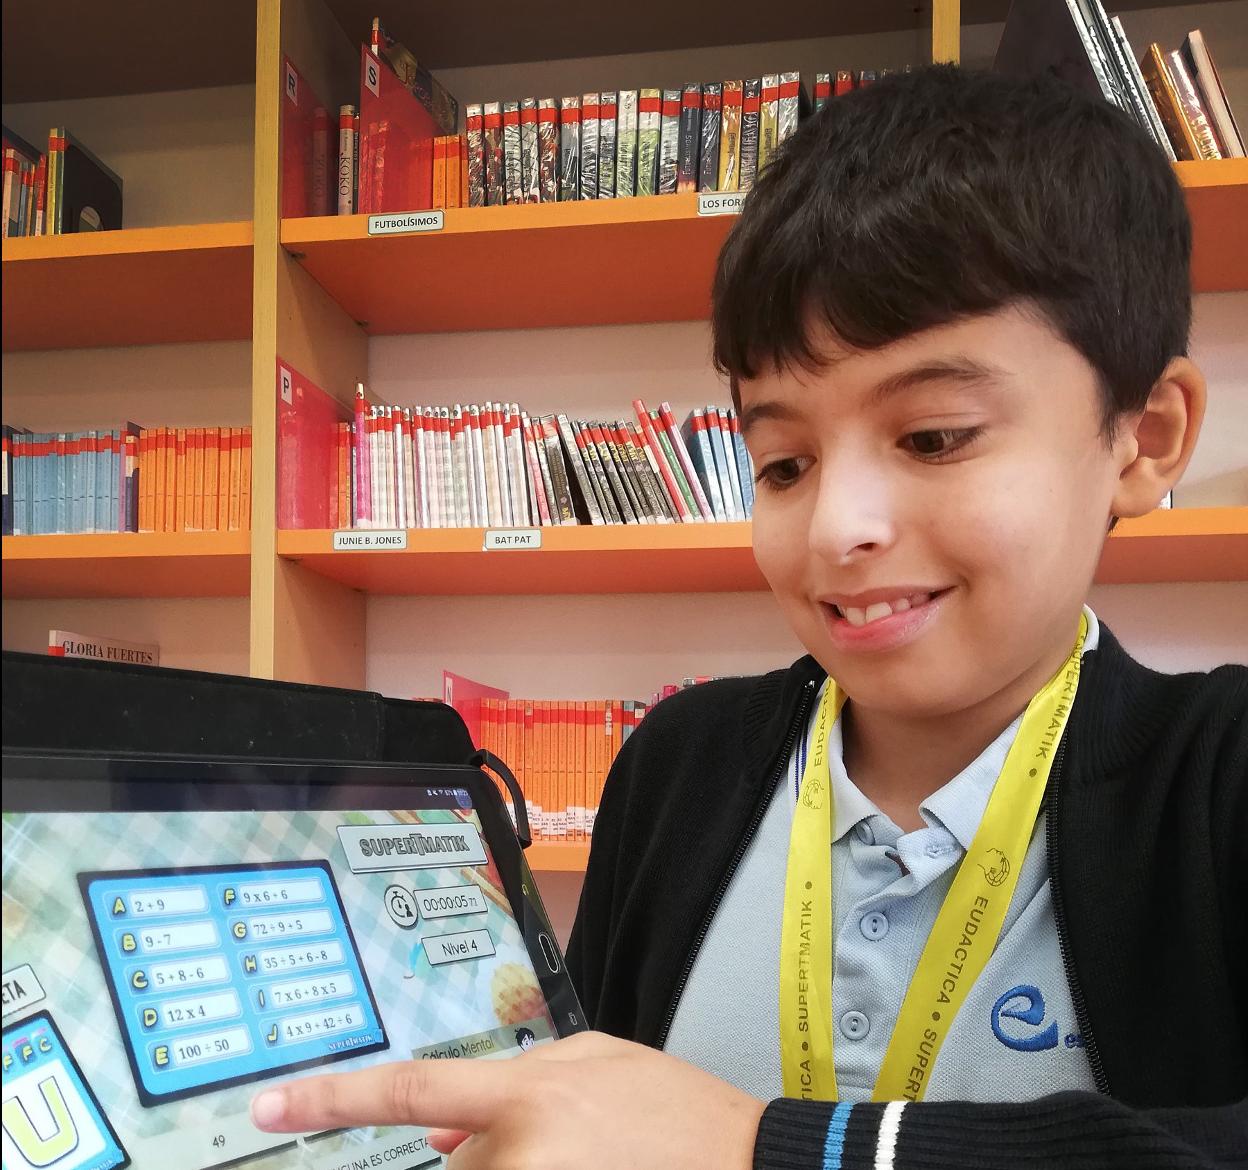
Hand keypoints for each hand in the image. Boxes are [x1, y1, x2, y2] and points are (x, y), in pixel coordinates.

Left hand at [251, 1030, 764, 1169]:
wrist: (743, 1163)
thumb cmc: (674, 1109)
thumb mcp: (596, 1060)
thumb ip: (512, 1082)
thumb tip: (438, 1127)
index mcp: (529, 1092)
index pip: (411, 1090)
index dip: (334, 1100)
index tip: (269, 1108)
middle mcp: (521, 1153)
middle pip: (458, 1165)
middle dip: (488, 1156)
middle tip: (565, 1144)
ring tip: (583, 1154)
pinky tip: (579, 1161)